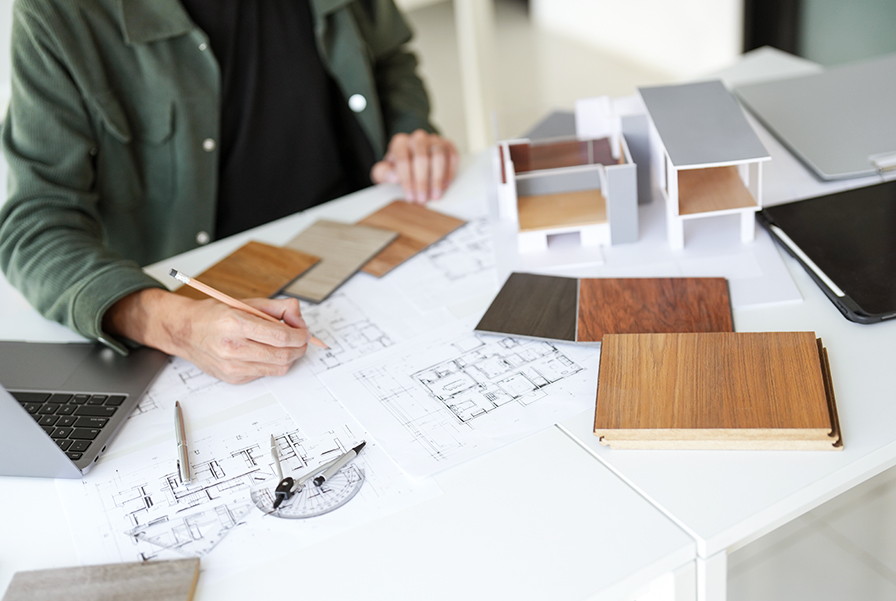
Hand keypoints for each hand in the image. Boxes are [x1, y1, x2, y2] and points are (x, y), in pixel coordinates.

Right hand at [103, 289, 310, 383]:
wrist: (184, 331)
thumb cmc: (214, 315)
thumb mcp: (247, 303)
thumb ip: (278, 308)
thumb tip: (299, 318)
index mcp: (236, 324)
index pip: (281, 336)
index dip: (300, 335)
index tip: (304, 332)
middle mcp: (233, 348)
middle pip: (283, 356)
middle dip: (299, 348)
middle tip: (301, 339)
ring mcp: (232, 367)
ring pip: (277, 368)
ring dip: (289, 357)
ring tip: (286, 345)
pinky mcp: (233, 378)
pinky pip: (264, 374)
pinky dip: (272, 364)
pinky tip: (265, 352)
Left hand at [370, 129, 458, 202]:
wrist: (413, 158)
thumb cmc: (398, 168)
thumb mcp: (385, 172)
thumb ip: (384, 173)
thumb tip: (394, 177)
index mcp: (400, 143)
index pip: (403, 160)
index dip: (407, 181)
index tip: (410, 197)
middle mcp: (418, 138)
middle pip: (422, 158)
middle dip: (422, 182)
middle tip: (422, 199)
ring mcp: (434, 140)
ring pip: (438, 156)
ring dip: (437, 179)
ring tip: (435, 195)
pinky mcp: (447, 145)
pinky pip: (452, 156)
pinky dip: (450, 172)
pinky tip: (445, 186)